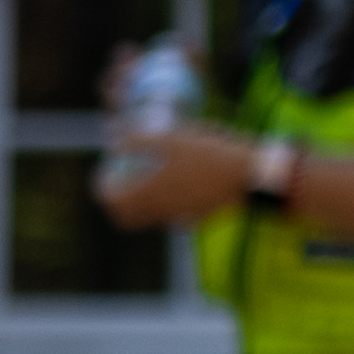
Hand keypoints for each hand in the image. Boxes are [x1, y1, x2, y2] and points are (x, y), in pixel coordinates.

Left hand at [95, 124, 253, 229]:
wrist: (252, 176)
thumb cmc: (211, 154)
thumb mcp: (173, 139)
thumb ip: (139, 139)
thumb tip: (113, 135)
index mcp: (150, 194)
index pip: (111, 201)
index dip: (102, 187)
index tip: (104, 172)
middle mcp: (160, 211)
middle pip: (126, 217)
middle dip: (117, 202)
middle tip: (119, 182)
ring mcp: (179, 217)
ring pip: (147, 218)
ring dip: (138, 203)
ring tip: (144, 180)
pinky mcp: (196, 216)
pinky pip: (170, 216)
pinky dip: (162, 204)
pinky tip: (172, 184)